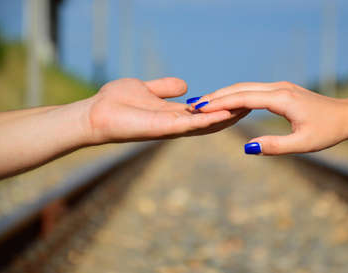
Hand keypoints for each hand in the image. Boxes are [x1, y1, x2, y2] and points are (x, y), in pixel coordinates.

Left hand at [85, 77, 248, 143]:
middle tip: (253, 104)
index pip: (204, 112)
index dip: (222, 106)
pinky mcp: (163, 128)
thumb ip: (165, 88)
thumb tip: (185, 85)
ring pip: (205, 124)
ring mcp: (170, 128)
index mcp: (173, 114)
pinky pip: (190, 124)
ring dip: (225, 117)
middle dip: (230, 113)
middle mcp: (176, 124)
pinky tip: (225, 113)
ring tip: (246, 108)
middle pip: (209, 120)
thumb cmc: (116, 103)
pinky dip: (208, 120)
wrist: (94, 114)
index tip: (241, 98)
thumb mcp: (145, 89)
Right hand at [191, 81, 347, 154]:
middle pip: (240, 88)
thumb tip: (248, 148)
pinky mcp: (281, 90)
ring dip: (224, 94)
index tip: (199, 107)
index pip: (243, 97)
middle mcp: (279, 88)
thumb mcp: (303, 144)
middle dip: (216, 96)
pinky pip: (253, 89)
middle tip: (192, 104)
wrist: (347, 115)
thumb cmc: (328, 130)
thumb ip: (275, 146)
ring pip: (245, 87)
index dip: (220, 102)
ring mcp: (280, 87)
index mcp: (282, 99)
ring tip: (203, 103)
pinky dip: (236, 94)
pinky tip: (226, 102)